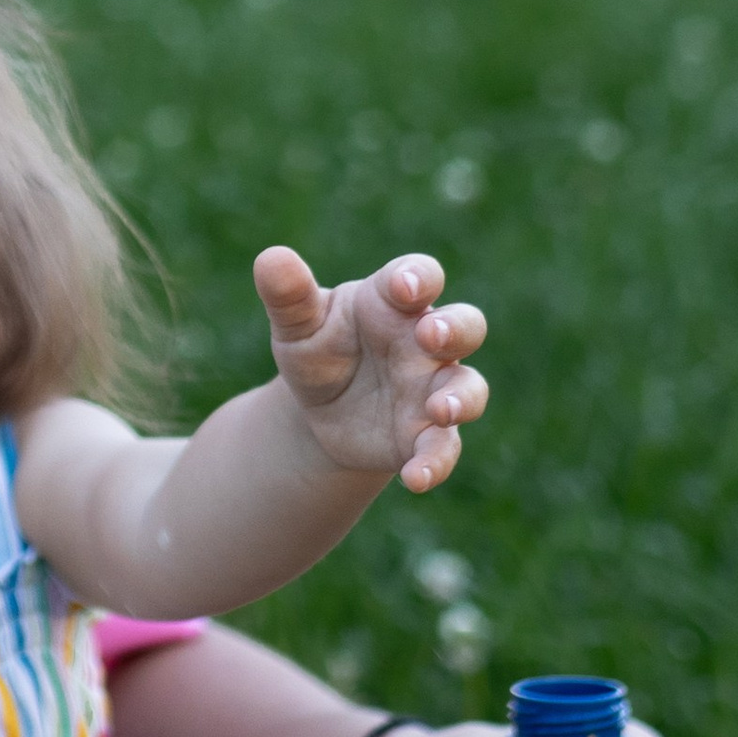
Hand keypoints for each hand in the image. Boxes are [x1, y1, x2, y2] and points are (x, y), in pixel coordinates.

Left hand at [255, 246, 487, 493]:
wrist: (319, 413)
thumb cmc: (318, 351)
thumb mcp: (297, 326)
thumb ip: (289, 296)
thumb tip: (270, 258)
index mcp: (393, 302)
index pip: (418, 276)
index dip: (417, 277)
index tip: (404, 287)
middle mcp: (424, 342)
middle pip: (465, 325)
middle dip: (455, 329)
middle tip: (431, 336)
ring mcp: (433, 389)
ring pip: (468, 387)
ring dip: (461, 398)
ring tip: (441, 410)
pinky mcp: (426, 435)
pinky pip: (443, 448)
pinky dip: (436, 462)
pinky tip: (415, 479)